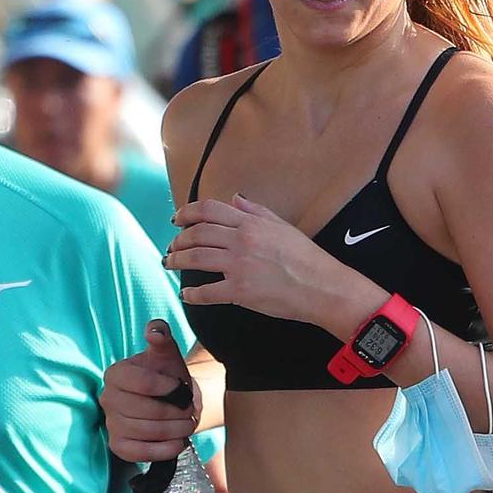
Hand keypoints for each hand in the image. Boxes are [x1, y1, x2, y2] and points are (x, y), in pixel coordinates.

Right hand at [103, 320, 197, 462]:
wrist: (171, 401)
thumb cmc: (167, 375)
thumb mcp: (167, 354)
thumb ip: (162, 338)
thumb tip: (155, 330)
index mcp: (115, 373)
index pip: (141, 382)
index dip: (166, 387)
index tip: (180, 387)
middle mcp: (107, 398)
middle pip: (145, 411)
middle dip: (175, 412)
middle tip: (189, 410)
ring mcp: (111, 424)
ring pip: (146, 432)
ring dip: (175, 430)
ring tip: (187, 423)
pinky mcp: (118, 446)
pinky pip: (140, 453)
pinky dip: (164, 450)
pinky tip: (178, 441)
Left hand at [167, 195, 345, 322]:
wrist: (322, 287)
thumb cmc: (307, 258)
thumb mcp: (282, 226)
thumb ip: (256, 212)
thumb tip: (235, 198)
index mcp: (251, 224)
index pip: (209, 210)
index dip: (187, 213)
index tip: (176, 220)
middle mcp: (241, 241)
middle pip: (197, 234)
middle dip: (178, 239)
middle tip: (171, 246)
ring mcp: (239, 266)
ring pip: (196, 258)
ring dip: (177, 261)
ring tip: (169, 264)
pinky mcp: (240, 291)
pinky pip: (207, 291)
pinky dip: (192, 294)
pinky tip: (186, 294)